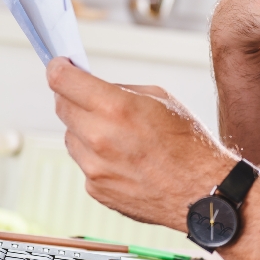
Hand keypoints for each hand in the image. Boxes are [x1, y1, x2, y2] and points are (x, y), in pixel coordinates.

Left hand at [47, 58, 235, 229]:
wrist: (202, 192)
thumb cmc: (189, 145)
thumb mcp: (162, 99)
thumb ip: (122, 91)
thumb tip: (96, 89)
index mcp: (115, 108)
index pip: (62, 81)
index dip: (58, 69)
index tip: (59, 66)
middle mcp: (98, 138)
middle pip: (61, 107)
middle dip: (72, 97)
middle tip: (88, 97)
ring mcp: (94, 167)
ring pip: (71, 137)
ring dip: (85, 129)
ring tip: (118, 135)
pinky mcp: (95, 189)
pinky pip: (85, 163)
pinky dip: (97, 157)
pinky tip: (125, 160)